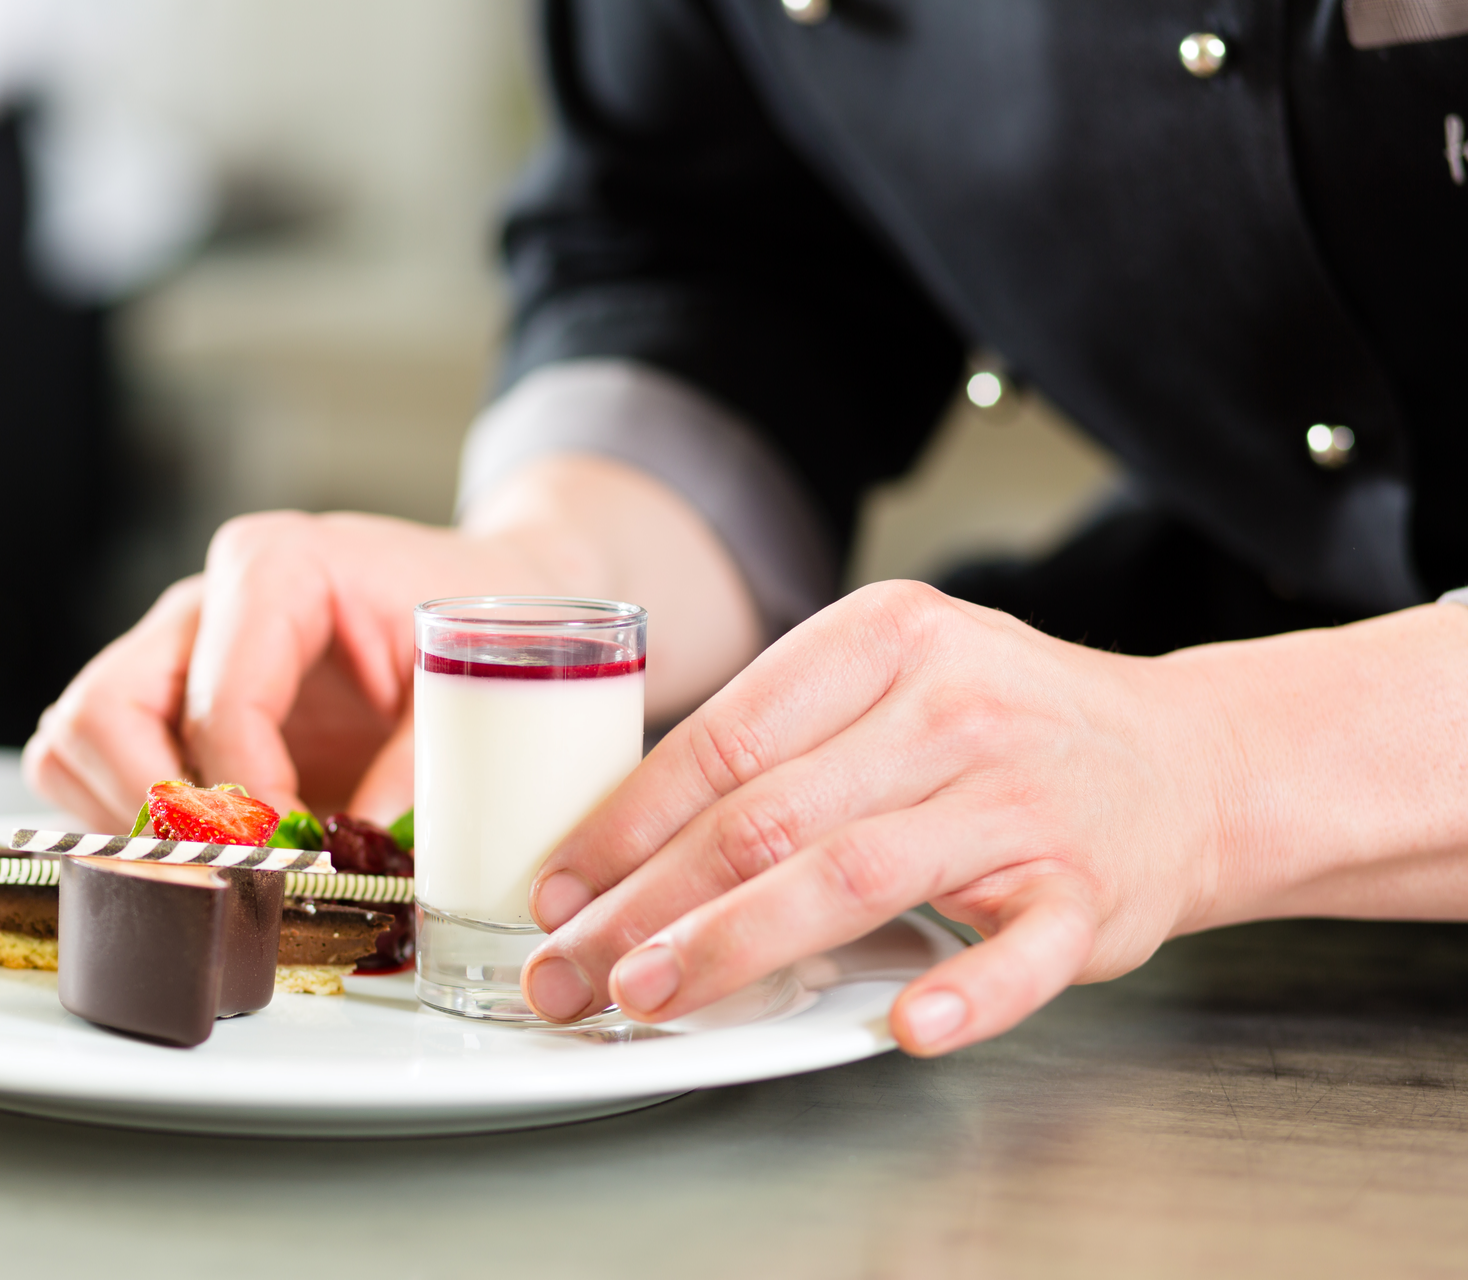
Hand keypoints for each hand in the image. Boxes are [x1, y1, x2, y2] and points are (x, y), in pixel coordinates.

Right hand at [25, 510, 540, 828]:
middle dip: (159, 813)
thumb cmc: (466, 616)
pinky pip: (83, 763)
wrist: (474, 587)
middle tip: (237, 868)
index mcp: (275, 568)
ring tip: (220, 861)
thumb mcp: (463, 679)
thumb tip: (356, 852)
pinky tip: (203, 845)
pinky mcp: (156, 698)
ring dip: (128, 821)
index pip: (219, 700)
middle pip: (105, 712)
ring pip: (75, 740)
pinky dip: (120, 819)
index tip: (292, 854)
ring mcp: (165, 649)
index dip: (244, 799)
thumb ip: (418, 765)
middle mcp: (199, 604)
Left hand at [519, 580, 1251, 1053]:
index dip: (626, 826)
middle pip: (769, 816)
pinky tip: (908, 1029)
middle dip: (649, 903)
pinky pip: (1021, 947)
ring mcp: (1023, 799)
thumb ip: (782, 741)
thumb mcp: (890, 681)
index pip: (725, 740)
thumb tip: (624, 842)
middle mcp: (950, 706)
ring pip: (858, 874)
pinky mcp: (1089, 887)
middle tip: (572, 970)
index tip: (556, 891)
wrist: (1188, 757)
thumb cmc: (1003, 726)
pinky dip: (966, 991)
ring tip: (655, 994)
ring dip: (742, 943)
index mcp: (881, 639)